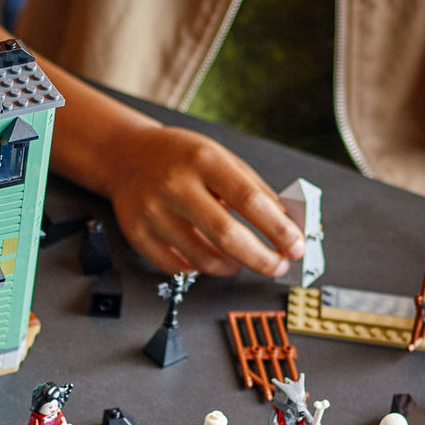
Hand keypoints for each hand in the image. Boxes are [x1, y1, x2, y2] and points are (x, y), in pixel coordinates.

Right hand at [103, 126, 304, 275]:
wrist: (128, 156)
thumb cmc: (183, 158)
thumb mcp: (222, 159)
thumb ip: (255, 191)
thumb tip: (290, 228)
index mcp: (204, 160)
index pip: (250, 201)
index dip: (278, 229)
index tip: (296, 246)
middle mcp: (175, 185)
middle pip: (227, 236)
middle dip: (262, 258)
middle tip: (278, 266)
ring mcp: (153, 212)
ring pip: (203, 259)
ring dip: (233, 266)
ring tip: (240, 259)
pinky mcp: (138, 234)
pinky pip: (178, 268)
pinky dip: (200, 268)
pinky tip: (207, 256)